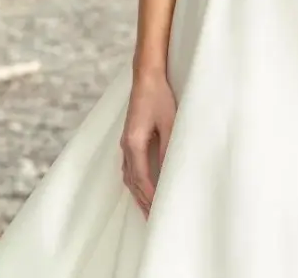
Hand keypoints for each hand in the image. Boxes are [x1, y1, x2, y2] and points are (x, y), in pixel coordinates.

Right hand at [120, 71, 176, 217]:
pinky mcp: (129, 138)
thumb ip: (170, 147)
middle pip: (132, 182)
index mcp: (134, 144)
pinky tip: (141, 186)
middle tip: (153, 222)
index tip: (159, 212)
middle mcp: (126, 146)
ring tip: (148, 210)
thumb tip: (171, 171)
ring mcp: (126, 143)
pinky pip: (129, 167)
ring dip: (138, 194)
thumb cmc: (160, 96)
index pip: (142, 179)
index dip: (150, 198)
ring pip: (129, 176)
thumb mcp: (170, 122)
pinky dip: (136, 181)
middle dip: (143, 202)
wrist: (147, 76)